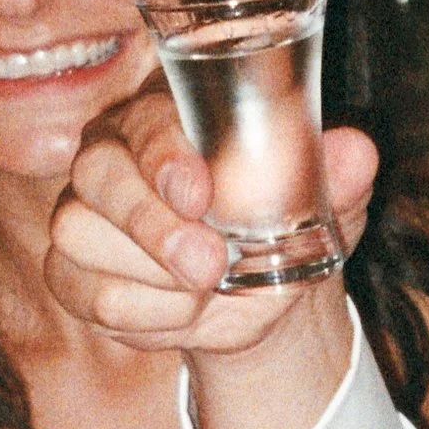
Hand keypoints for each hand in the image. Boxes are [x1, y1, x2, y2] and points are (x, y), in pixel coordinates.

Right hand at [46, 82, 380, 353]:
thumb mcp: (326, 196)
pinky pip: (85, 294)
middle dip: (151, 225)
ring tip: (210, 287)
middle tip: (210, 265)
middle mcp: (111, 154)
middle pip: (97, 174)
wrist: (262, 290)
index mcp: (167, 113)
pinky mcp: (71, 272)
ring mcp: (82, 213)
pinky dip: (143, 316)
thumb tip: (356, 151)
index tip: (199, 195)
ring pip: (81, 238)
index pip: (148, 121)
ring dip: (152, 277)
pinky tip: (185, 312)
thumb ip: (340, 170)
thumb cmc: (284, 216)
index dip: (165, 156)